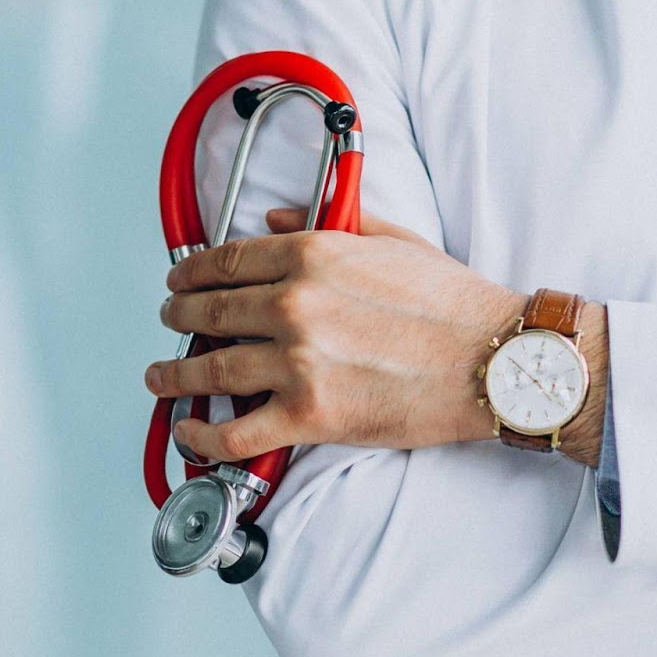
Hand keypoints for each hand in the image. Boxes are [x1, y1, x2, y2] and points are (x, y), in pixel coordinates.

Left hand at [146, 207, 527, 462]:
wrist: (494, 361)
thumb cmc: (453, 305)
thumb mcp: (392, 240)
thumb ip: (328, 224)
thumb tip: (276, 219)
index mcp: (312, 257)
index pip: (228, 261)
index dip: (192, 272)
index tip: (180, 280)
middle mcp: (295, 306)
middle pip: (209, 311)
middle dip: (178, 317)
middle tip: (169, 321)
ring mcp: (297, 364)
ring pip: (209, 371)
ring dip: (175, 375)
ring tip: (161, 376)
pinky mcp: (309, 416)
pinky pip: (236, 433)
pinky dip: (203, 437)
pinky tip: (190, 433)